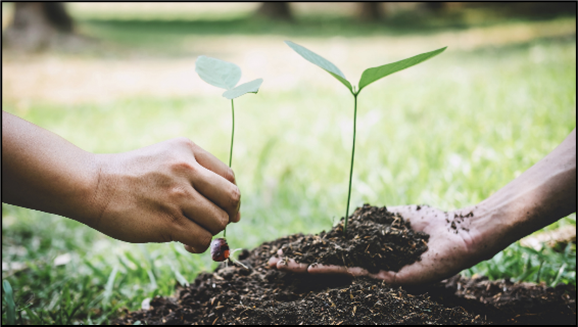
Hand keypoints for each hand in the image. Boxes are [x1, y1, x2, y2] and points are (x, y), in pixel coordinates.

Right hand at [89, 137, 239, 252]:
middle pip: (231, 198)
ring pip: (219, 221)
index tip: (223, 208)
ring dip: (210, 231)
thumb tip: (228, 206)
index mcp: (188, 150)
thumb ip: (196, 171)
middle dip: (228, 214)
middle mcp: (186, 169)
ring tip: (193, 231)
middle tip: (213, 222)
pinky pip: (202, 238)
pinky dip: (198, 245)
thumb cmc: (131, 175)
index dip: (230, 197)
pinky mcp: (169, 221)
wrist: (94, 186)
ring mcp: (178, 195)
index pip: (229, 177)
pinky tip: (184, 242)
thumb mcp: (166, 156)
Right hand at [268, 205, 483, 285]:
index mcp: (374, 256)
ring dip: (307, 269)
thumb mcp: (392, 217)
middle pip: (330, 268)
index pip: (337, 255)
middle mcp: (373, 268)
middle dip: (301, 265)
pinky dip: (331, 269)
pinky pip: (356, 274)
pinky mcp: (391, 282)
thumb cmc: (432, 222)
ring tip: (282, 265)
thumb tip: (342, 226)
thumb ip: (369, 222)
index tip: (291, 250)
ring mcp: (380, 276)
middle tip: (273, 264)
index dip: (312, 252)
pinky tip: (311, 266)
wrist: (461, 231)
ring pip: (337, 274)